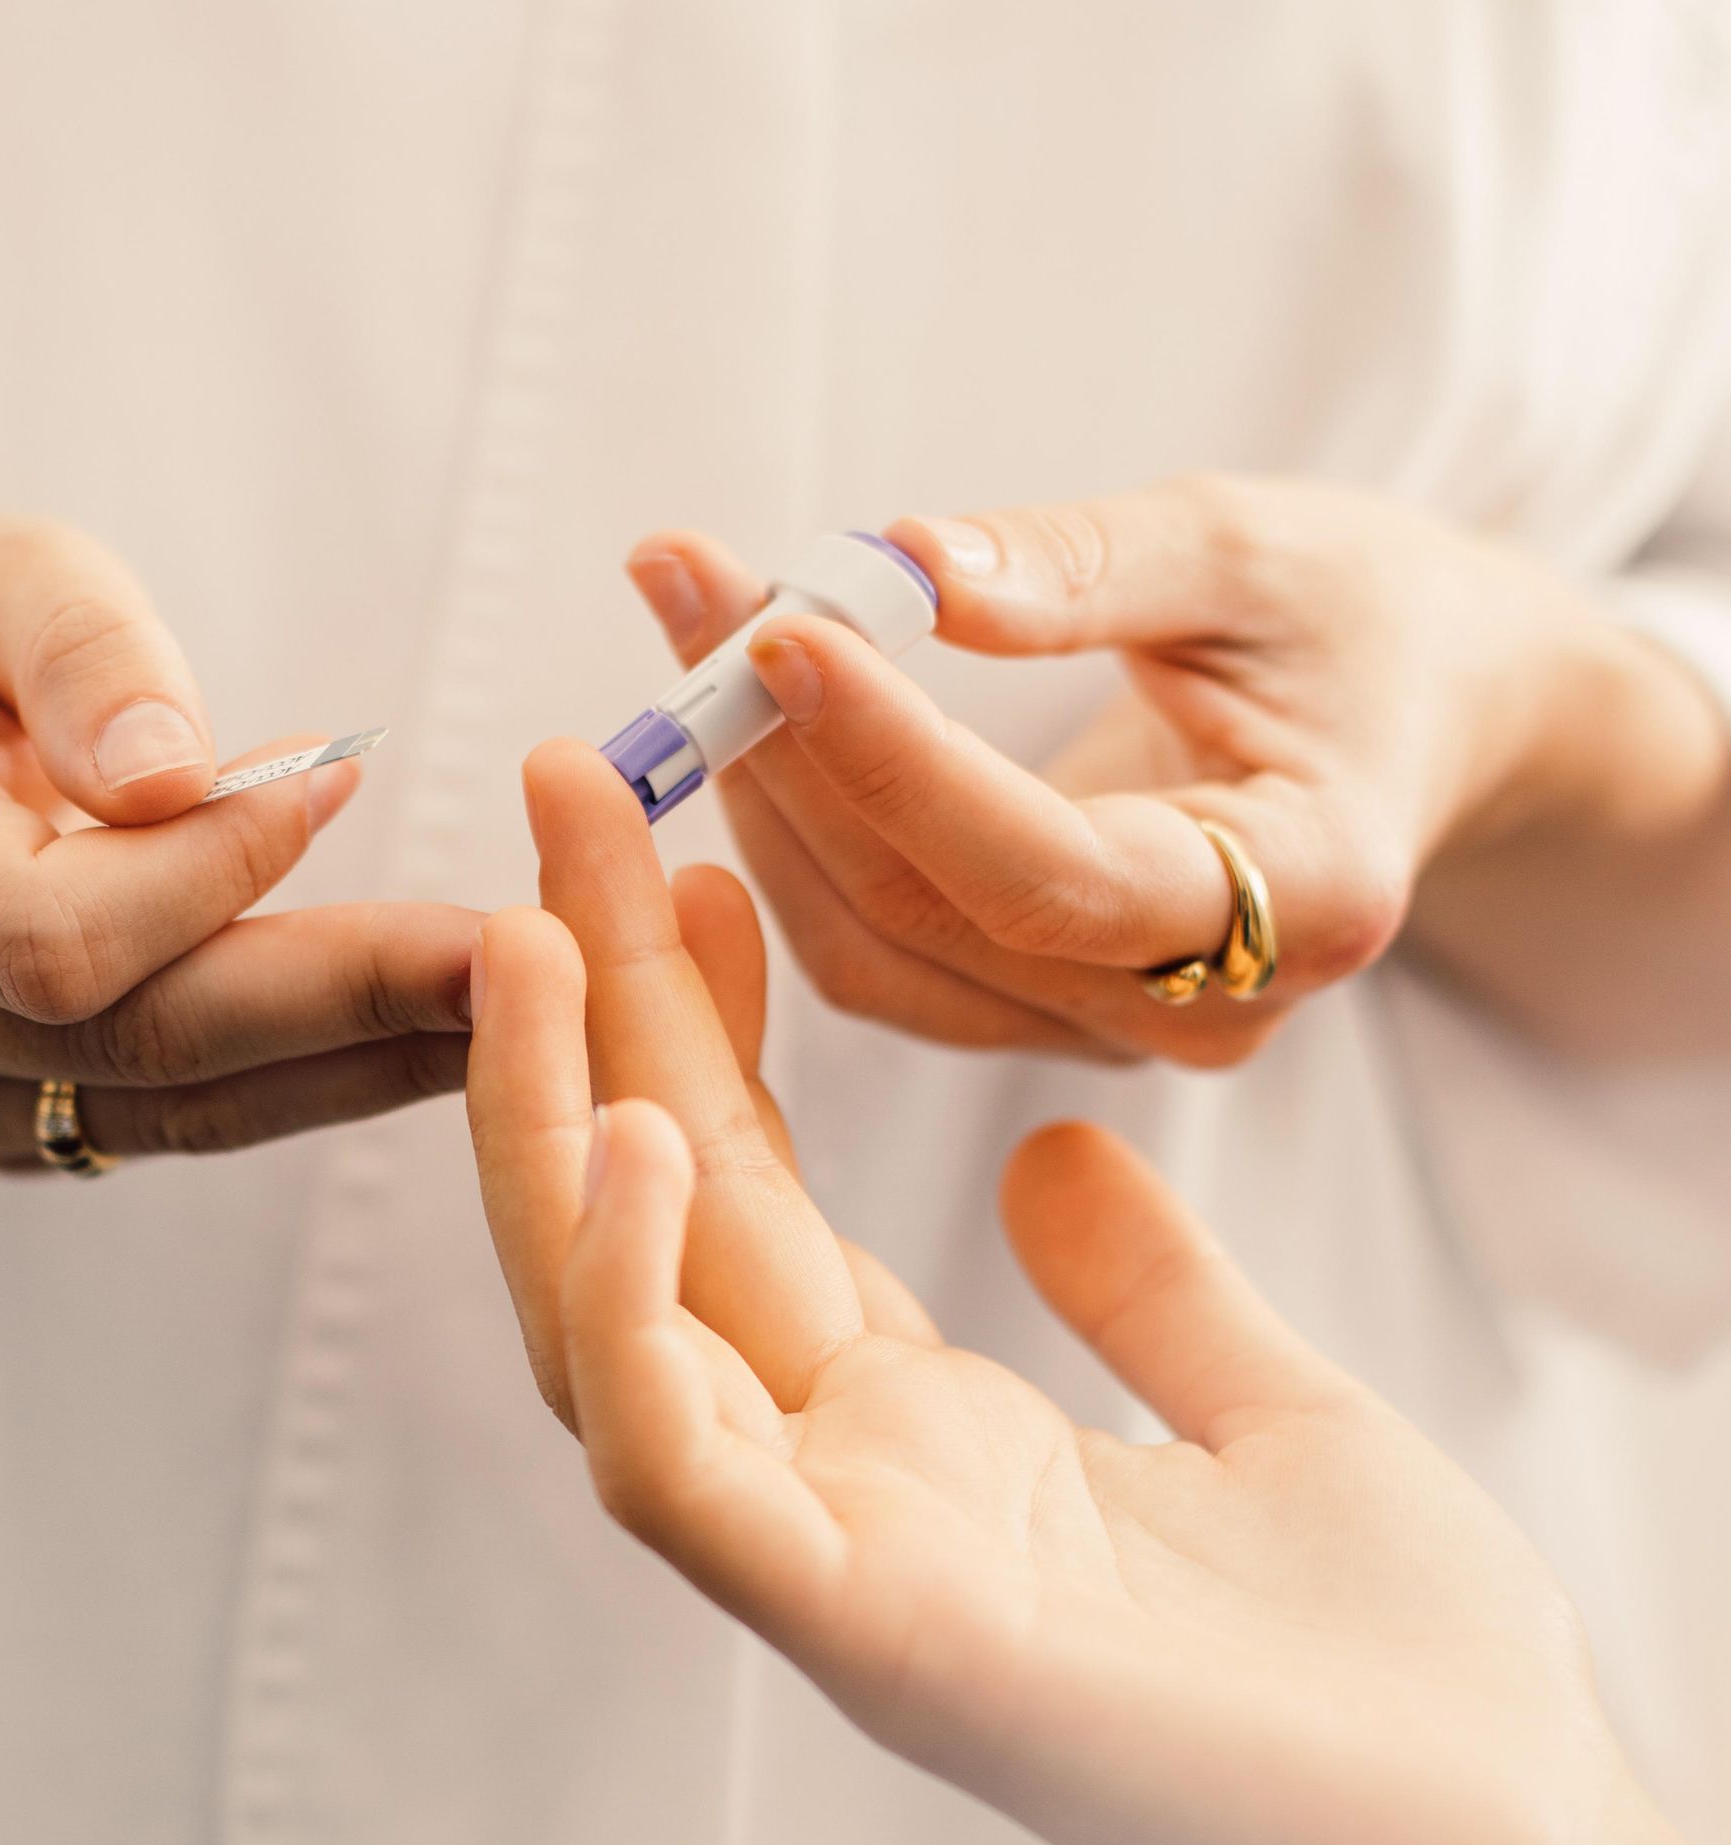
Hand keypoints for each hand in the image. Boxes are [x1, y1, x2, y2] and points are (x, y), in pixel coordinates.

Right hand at [0, 520, 477, 1164]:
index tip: (343, 775)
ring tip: (517, 1004)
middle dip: (344, 997)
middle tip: (519, 954)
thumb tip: (176, 776)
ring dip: (360, 1058)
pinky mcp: (2, 1131)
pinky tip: (424, 1034)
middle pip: (138, 1040)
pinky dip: (312, 1077)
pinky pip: (181, 1119)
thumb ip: (80, 652)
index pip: (48, 930)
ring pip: (178, 1105)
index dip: (211, 877)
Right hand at [468, 739, 1730, 1844]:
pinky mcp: (868, 1640)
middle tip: (561, 805)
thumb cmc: (1407, 1671)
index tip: (680, 858)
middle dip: (585, 1018)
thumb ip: (1145, 1284)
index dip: (691, 1027)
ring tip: (532, 932)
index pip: (746, 1201)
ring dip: (552, 1132)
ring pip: (608, 1335)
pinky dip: (633, 1308)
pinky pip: (679, 1467)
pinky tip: (644, 1140)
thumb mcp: (1265, 1409)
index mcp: (917, 1441)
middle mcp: (840, 1493)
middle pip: (653, 1228)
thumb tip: (1054, 1154)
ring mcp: (833, 1569)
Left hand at [626, 478, 1726, 1063]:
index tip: (775, 633)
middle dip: (791, 751)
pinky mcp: (1040, 1013)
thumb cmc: (1358, 620)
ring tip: (700, 630)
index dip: (894, 763)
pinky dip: (792, 841)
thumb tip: (897, 569)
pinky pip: (874, 957)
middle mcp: (1208, 1005)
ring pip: (876, 953)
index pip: (1048, 871)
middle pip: (935, 914)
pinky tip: (747, 727)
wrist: (1415, 718)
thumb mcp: (1253, 550)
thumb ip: (1082, 567)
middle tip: (693, 587)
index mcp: (1309, 894)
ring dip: (765, 795)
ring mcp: (1117, 1030)